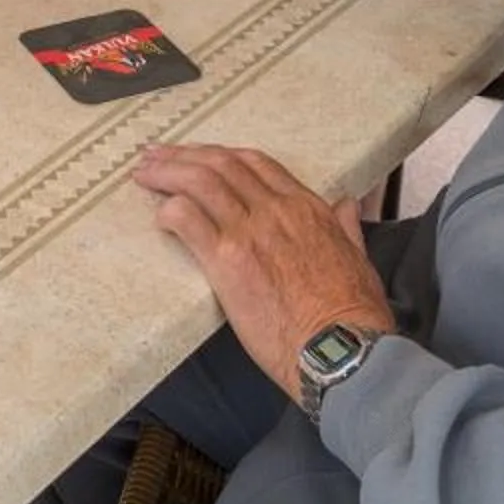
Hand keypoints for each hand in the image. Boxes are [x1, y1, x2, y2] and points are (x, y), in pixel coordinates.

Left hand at [134, 144, 395, 400]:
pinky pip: (188, 218)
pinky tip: (160, 217)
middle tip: (157, 157)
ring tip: (144, 175)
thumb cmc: (354, 315)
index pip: (256, 163)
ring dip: (167, 172)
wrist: (343, 349)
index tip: (200, 156)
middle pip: (220, 163)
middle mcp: (275, 209)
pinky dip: (169, 210)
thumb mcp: (359, 258)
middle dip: (184, 156)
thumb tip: (346, 203)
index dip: (221, 154)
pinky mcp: (227, 260)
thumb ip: (347, 226)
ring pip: (199, 181)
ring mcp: (249, 231)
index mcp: (306, 207)